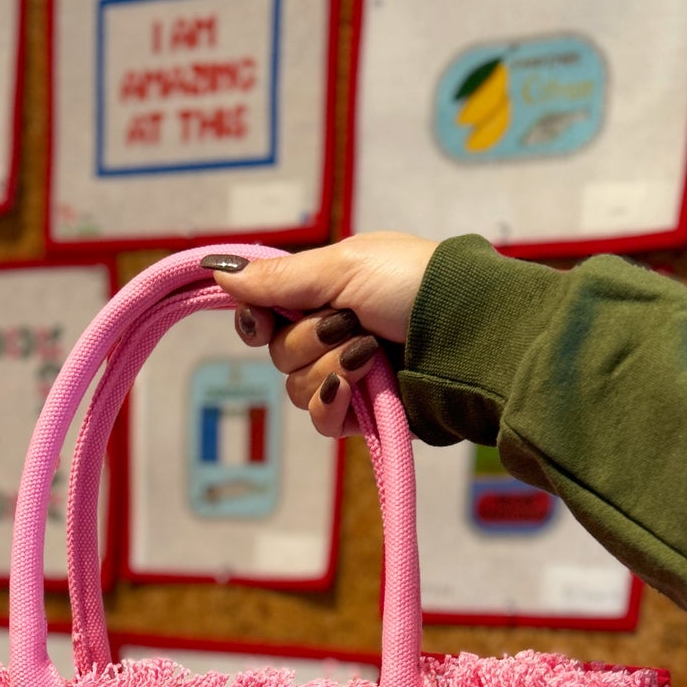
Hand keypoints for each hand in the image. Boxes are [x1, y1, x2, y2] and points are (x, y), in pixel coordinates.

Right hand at [201, 232, 436, 437]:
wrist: (467, 335)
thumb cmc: (415, 285)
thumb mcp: (343, 267)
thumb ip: (279, 278)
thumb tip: (220, 270)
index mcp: (327, 292)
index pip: (266, 313)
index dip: (257, 320)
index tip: (262, 320)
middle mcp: (333, 333)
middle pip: (279, 353)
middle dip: (309, 340)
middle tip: (351, 324)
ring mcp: (349, 375)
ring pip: (297, 387)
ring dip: (330, 368)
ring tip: (371, 355)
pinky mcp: (364, 414)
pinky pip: (321, 420)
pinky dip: (331, 404)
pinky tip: (353, 392)